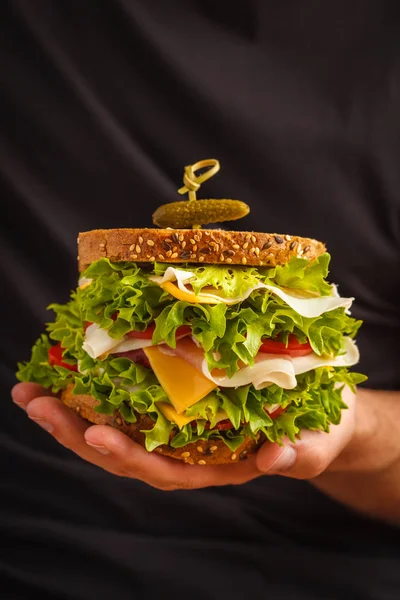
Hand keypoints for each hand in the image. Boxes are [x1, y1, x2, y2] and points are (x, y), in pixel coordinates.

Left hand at [12, 382, 356, 490]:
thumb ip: (299, 456)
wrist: (322, 410)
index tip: (95, 434)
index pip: (164, 470)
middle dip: (76, 431)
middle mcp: (188, 448)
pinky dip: (99, 387)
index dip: (129, 456)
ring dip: (72, 409)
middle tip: (35, 403)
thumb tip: (275, 460)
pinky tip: (72, 369)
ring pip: (119, 424)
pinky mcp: (179, 396)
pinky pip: (133, 397)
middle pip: (125, 449)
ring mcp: (179, 424)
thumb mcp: (317, 443)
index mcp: (215, 466)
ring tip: (33, 389)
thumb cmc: (320, 429)